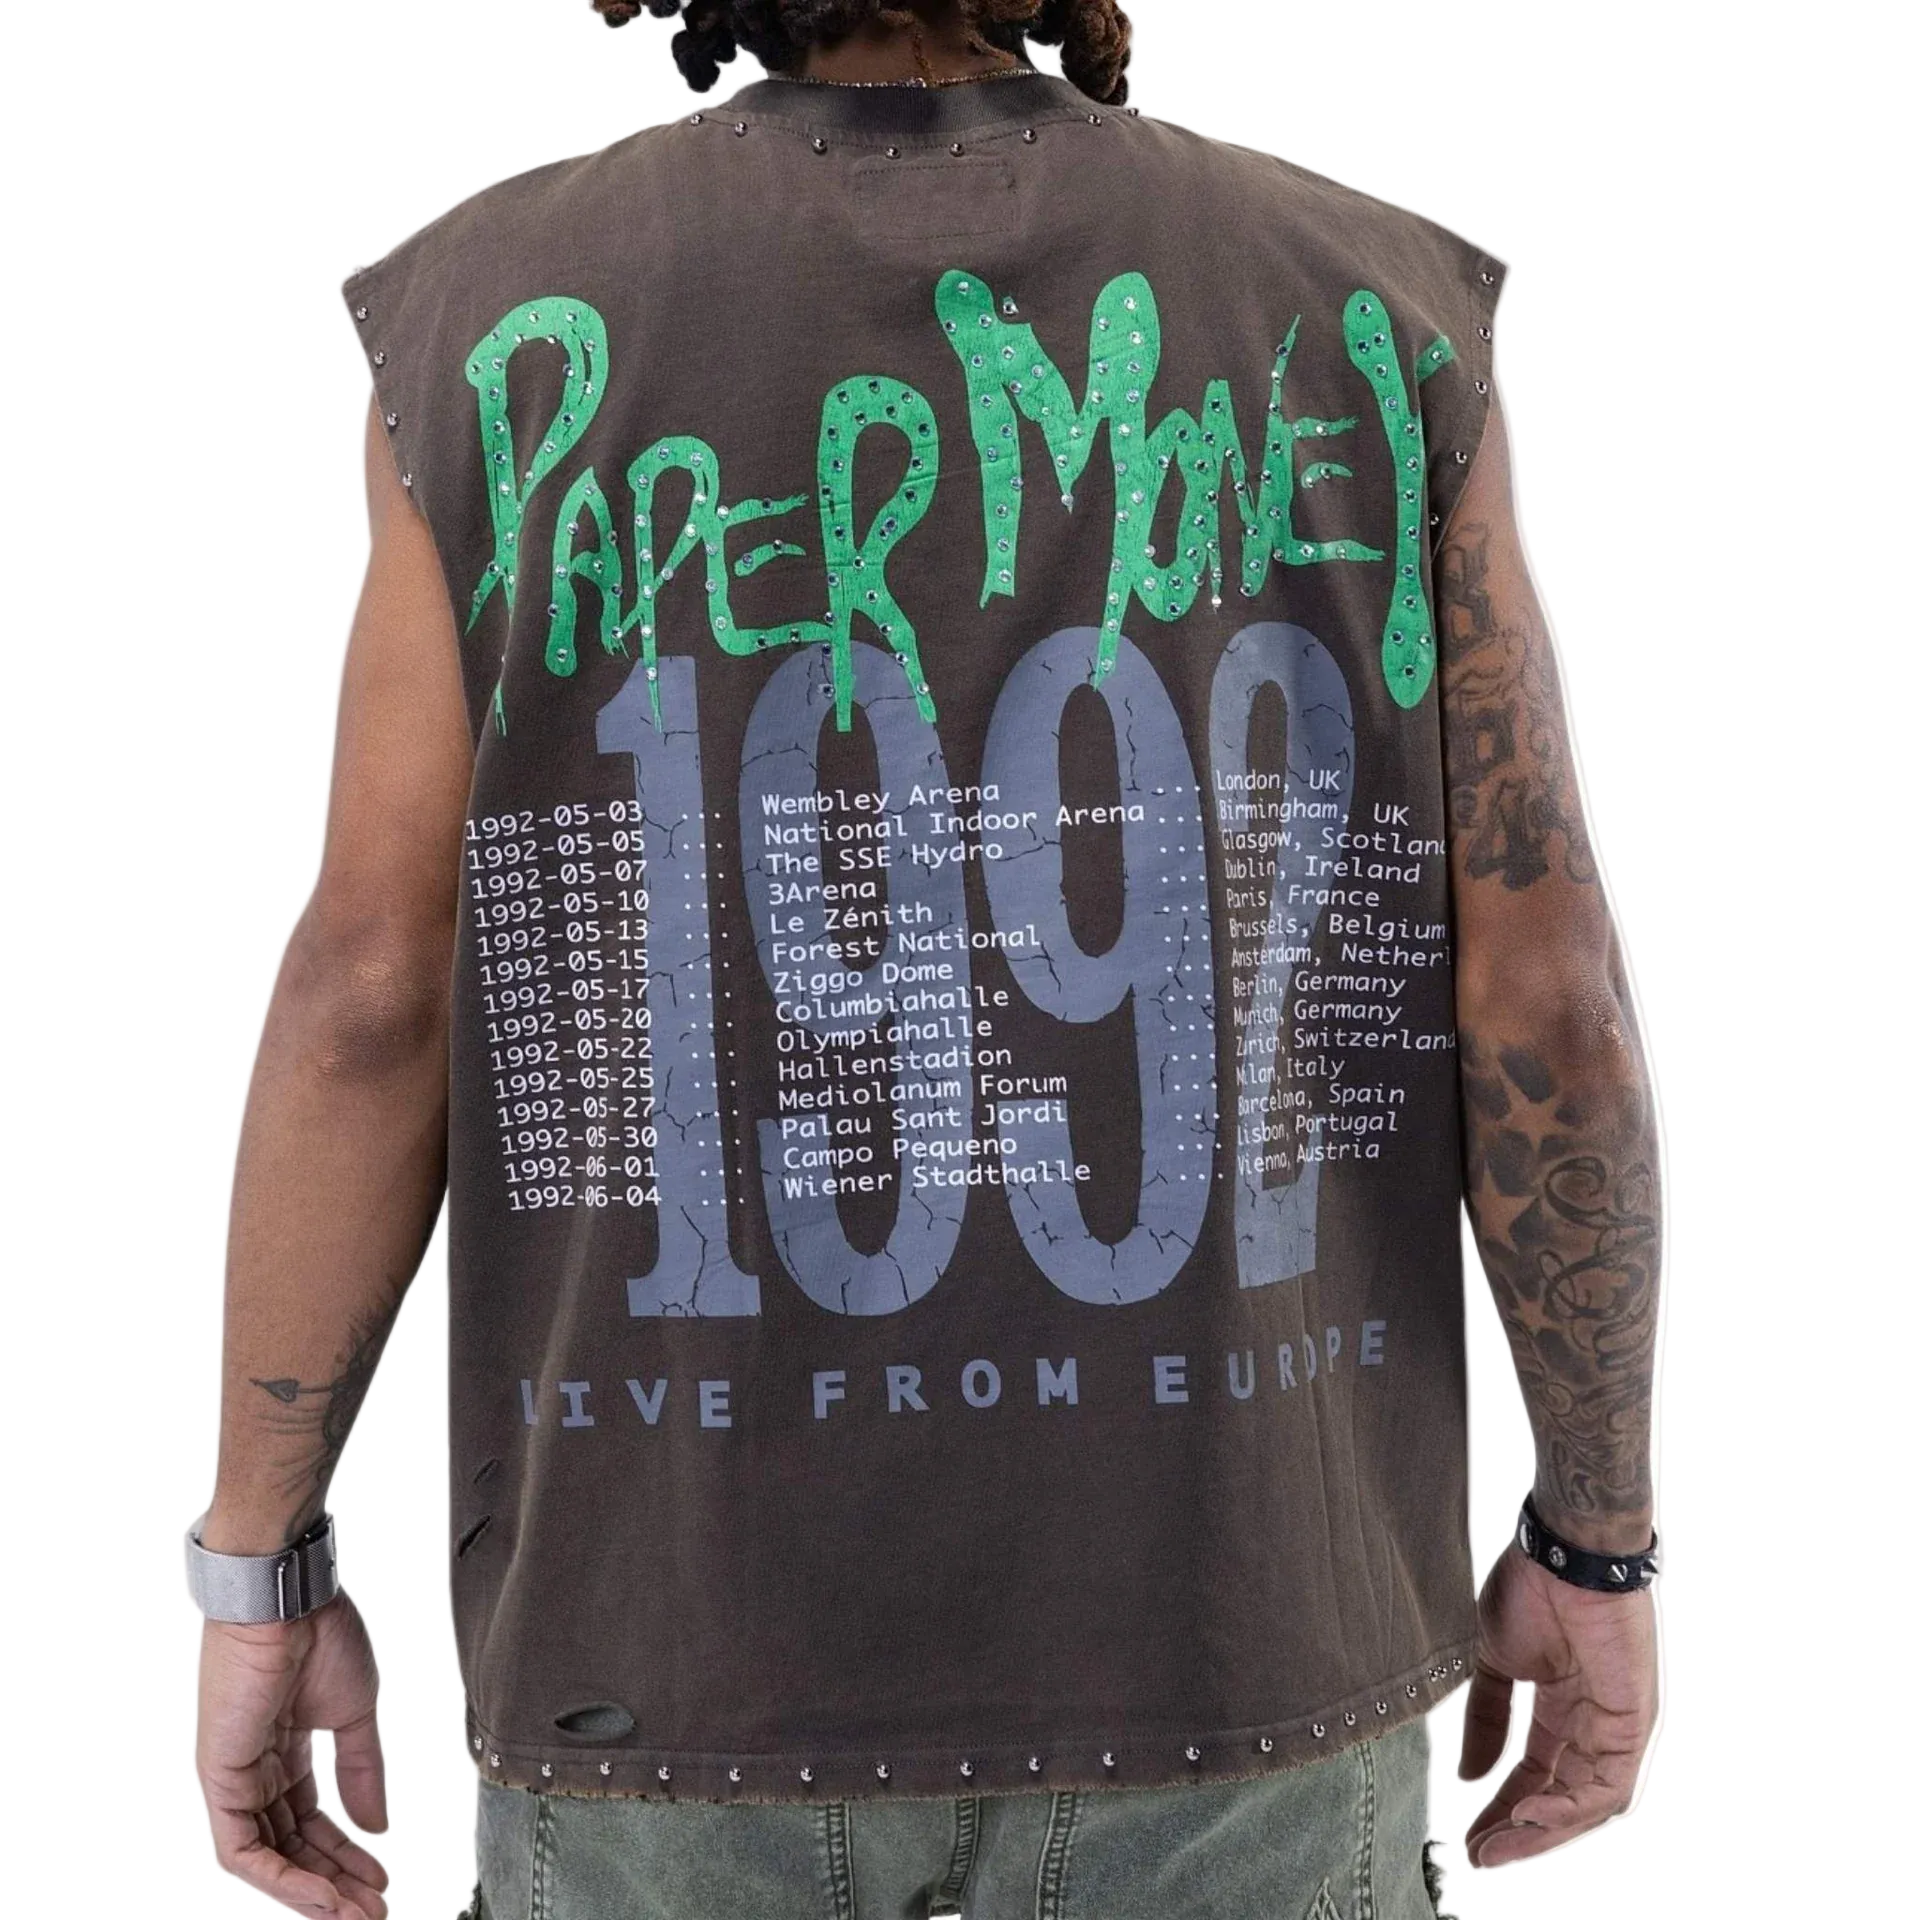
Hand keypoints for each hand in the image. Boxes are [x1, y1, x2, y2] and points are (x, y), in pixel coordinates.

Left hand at [197, 1592, 389, 1916]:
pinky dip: (280, 1878)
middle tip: (371, 1912)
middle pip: (292, 1845)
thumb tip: (379, 1825)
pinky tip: (319, 1896)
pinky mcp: (218, 1778)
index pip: (313, 1819)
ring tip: (354, 1915)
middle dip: (333, 1884)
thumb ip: (364, 1768)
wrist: (291, 1596)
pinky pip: (240, 1848)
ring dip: (310, 1892)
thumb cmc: (321, 1632)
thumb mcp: (356, 1710)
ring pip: (267, 1856)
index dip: (347, 1854)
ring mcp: (233, 1776)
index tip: (382, 1879)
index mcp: (287, 1747)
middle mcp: (256, 1768)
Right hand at [1460, 1543, 1657, 1866]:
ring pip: (1585, 1802)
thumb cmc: (1528, 1588)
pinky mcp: (1633, 1723)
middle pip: (1558, 1794)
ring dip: (1544, 1830)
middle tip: (1482, 1853)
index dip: (1500, 1804)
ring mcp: (1615, 1724)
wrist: (1561, 1553)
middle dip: (1519, 1829)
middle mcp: (1590, 1721)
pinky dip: (1571, 1808)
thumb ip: (1485, 1719)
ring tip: (1501, 1844)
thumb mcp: (1493, 1663)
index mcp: (1558, 1702)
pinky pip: (1608, 1786)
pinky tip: (1533, 1814)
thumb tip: (1469, 1775)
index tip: (1468, 1832)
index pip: (1532, 1771)